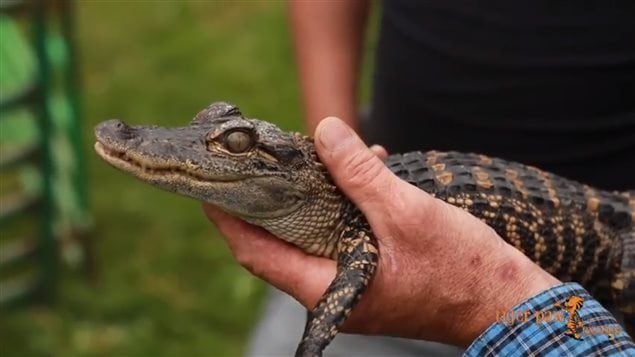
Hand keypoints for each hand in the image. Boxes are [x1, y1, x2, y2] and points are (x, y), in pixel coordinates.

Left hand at [202, 117, 559, 346]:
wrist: (506, 303)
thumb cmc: (463, 271)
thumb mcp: (407, 213)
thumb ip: (361, 175)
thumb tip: (326, 132)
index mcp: (328, 289)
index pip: (257, 254)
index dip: (229, 220)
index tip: (211, 188)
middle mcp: (332, 293)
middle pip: (279, 245)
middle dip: (268, 203)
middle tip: (257, 164)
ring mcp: (351, 287)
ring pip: (312, 238)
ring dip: (311, 198)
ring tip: (314, 158)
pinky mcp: (371, 276)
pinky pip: (342, 237)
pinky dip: (344, 206)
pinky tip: (364, 173)